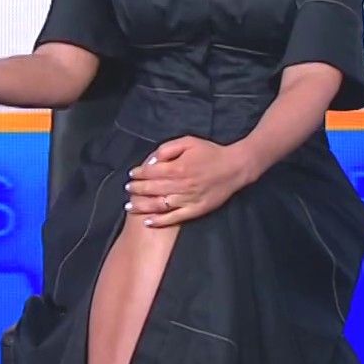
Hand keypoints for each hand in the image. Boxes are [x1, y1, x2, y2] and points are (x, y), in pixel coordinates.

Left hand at [123, 137, 258, 227]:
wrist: (235, 167)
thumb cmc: (211, 153)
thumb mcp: (188, 142)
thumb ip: (168, 149)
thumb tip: (152, 160)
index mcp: (178, 167)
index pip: (151, 172)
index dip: (138, 174)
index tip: (131, 175)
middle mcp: (180, 185)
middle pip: (152, 189)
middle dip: (136, 190)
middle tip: (127, 189)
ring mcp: (188, 199)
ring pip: (159, 205)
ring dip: (142, 206)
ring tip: (130, 206)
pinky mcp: (195, 210)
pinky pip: (174, 218)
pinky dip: (159, 221)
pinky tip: (148, 221)